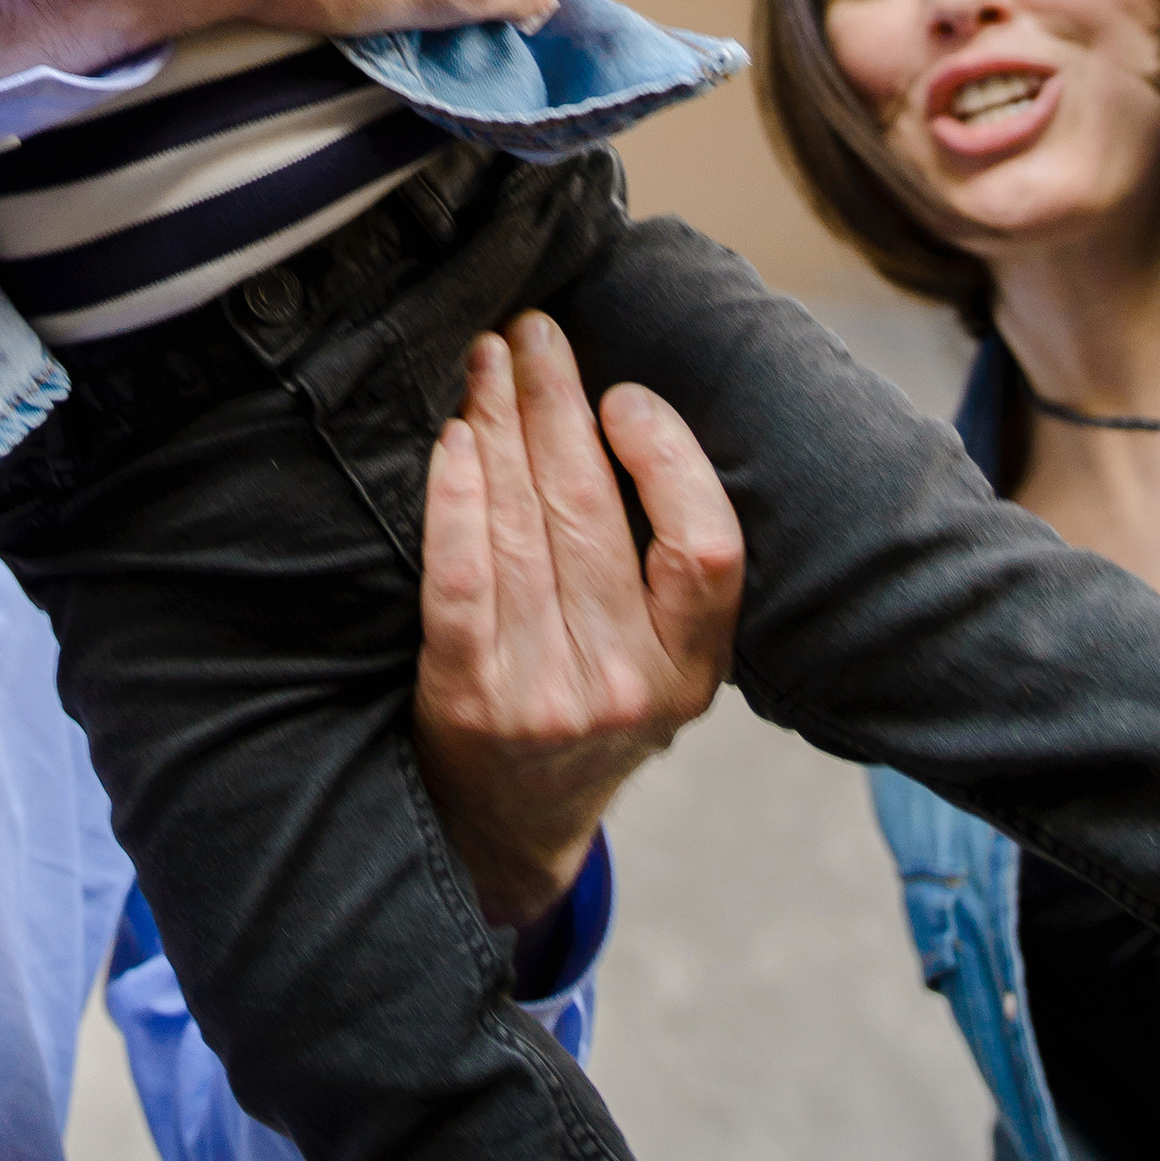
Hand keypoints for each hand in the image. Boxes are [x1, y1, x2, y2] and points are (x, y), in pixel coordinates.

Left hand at [414, 310, 743, 926]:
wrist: (508, 829)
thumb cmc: (584, 709)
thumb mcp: (656, 662)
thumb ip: (658, 567)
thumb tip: (620, 411)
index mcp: (692, 668)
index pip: (708, 547)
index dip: (668, 460)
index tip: (621, 397)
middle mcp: (628, 684)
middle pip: (594, 515)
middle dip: (559, 404)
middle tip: (532, 331)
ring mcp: (547, 697)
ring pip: (525, 533)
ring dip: (500, 427)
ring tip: (484, 361)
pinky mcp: (469, 702)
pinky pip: (461, 586)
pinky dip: (455, 506)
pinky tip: (451, 444)